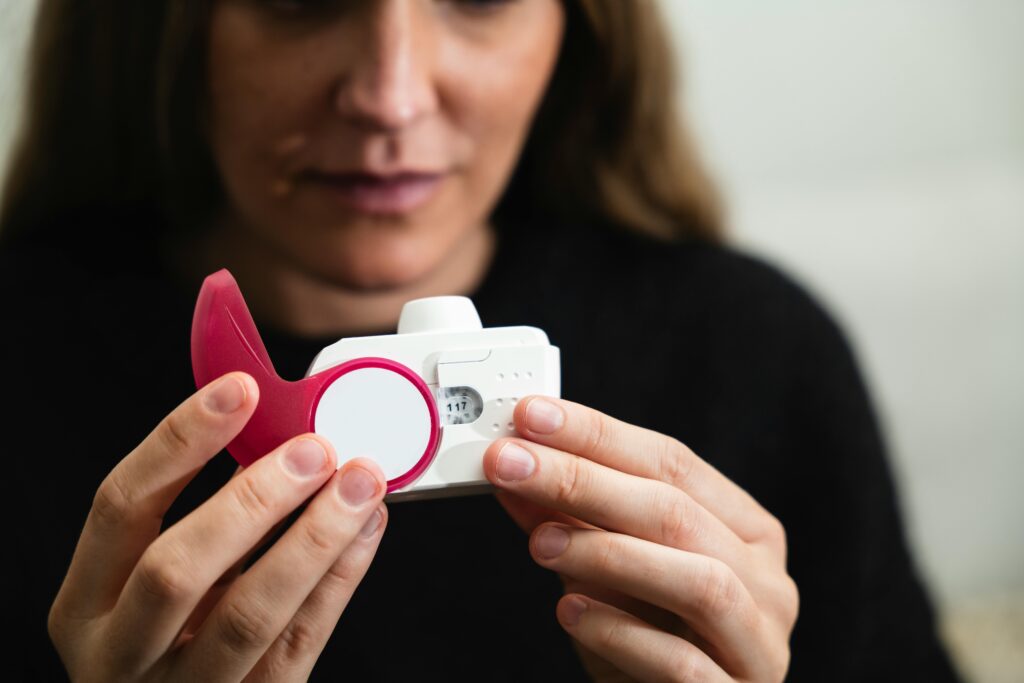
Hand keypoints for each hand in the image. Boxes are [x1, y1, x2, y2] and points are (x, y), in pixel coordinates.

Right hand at [48, 372, 388, 681]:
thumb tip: (276, 432)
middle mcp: (121, 652)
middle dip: (253, 499)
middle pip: (177, 568)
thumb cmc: (171, 632)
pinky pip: (301, 640)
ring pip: (251, 613)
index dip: (180, 440)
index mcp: (85, 604)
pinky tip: (364, 528)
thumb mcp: (156, 574)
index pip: (120, 506)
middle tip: (313, 449)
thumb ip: (205, 515)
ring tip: (358, 482)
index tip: (237, 390)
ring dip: (314, 536)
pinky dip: (340, 577)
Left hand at [483, 396, 798, 681]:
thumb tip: (514, 464)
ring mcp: (759, 644)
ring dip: (608, 553)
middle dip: (585, 480)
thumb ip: (568, 518)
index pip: (672, 462)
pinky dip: (619, 631)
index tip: (531, 416)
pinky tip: (569, 612)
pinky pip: (681, 662)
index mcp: (746, 530)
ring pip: (699, 582)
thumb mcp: (604, 570)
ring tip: (538, 543)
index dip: (598, 434)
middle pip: (678, 512)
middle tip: (512, 464)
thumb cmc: (646, 638)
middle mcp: (766, 580)